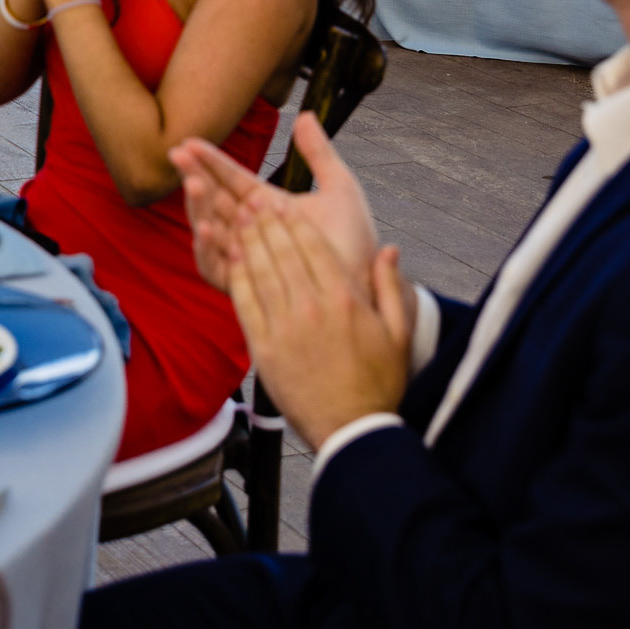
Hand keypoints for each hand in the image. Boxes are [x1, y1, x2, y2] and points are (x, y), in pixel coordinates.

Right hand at [172, 115, 380, 292]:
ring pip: (210, 231)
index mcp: (267, 207)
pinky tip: (207, 228)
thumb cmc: (356, 243)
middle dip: (195, 177)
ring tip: (193, 185)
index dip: (210, 161)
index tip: (190, 142)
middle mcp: (252, 232)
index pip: (231, 180)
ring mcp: (247, 258)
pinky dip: (207, 250)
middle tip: (179, 155)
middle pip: (214, 201)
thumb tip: (305, 115)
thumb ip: (319, 153)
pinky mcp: (246, 287)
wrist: (367, 284)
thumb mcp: (340, 188)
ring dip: (198, 208)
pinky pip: (216, 268)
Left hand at [226, 199, 412, 450]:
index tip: (281, 201)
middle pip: (282, 252)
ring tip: (237, 216)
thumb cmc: (379, 383)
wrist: (352, 431)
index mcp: (345, 300)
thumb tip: (389, 249)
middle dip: (265, 222)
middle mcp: (312, 308)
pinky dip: (237, 274)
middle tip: (250, 198)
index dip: (293, 221)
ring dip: (248, 240)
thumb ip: (391, 288)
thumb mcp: (398, 333)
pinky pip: (246, 302)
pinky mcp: (264, 349)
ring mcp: (286, 327)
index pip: (313, 248)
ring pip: (261, 271)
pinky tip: (231, 255)